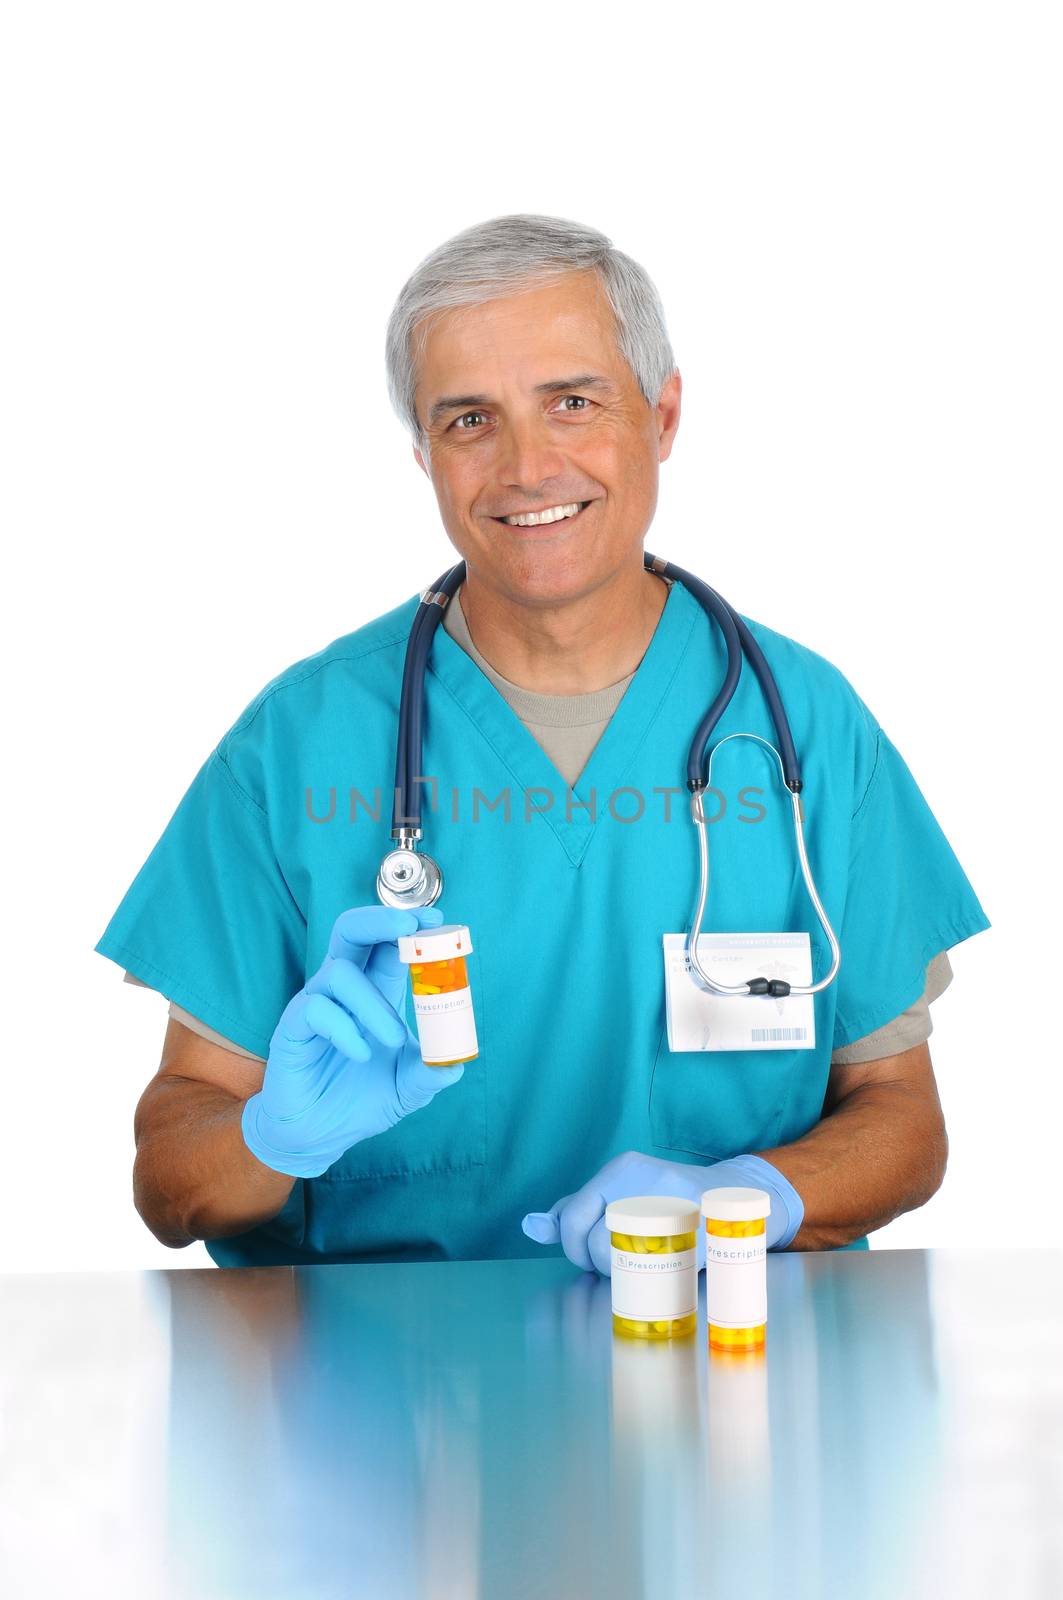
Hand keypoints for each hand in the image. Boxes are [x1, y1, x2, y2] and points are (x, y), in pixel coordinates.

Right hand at [242, 904, 463, 1177]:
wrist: (319, 1137)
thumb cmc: (362, 1100)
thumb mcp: (408, 1089)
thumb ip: (431, 1073)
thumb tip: (457, 1063)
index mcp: (375, 992)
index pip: (388, 942)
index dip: (409, 924)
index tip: (436, 921)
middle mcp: (343, 990)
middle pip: (352, 931)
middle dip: (380, 919)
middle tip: (409, 927)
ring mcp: (315, 1005)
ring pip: (339, 972)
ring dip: (375, 1004)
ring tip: (396, 1041)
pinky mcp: (292, 1028)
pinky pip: (315, 1009)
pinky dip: (345, 1029)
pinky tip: (362, 1055)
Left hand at [521, 1150, 803, 1274]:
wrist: (732, 1195)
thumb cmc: (663, 1198)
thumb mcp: (616, 1193)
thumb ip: (574, 1211)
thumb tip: (530, 1227)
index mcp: (621, 1169)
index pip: (573, 1215)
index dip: (572, 1246)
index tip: (586, 1256)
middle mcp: (645, 1183)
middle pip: (596, 1243)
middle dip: (599, 1264)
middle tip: (617, 1263)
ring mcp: (676, 1208)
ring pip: (624, 1262)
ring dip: (625, 1275)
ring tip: (639, 1266)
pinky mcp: (700, 1237)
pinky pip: (660, 1273)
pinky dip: (654, 1282)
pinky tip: (662, 1272)